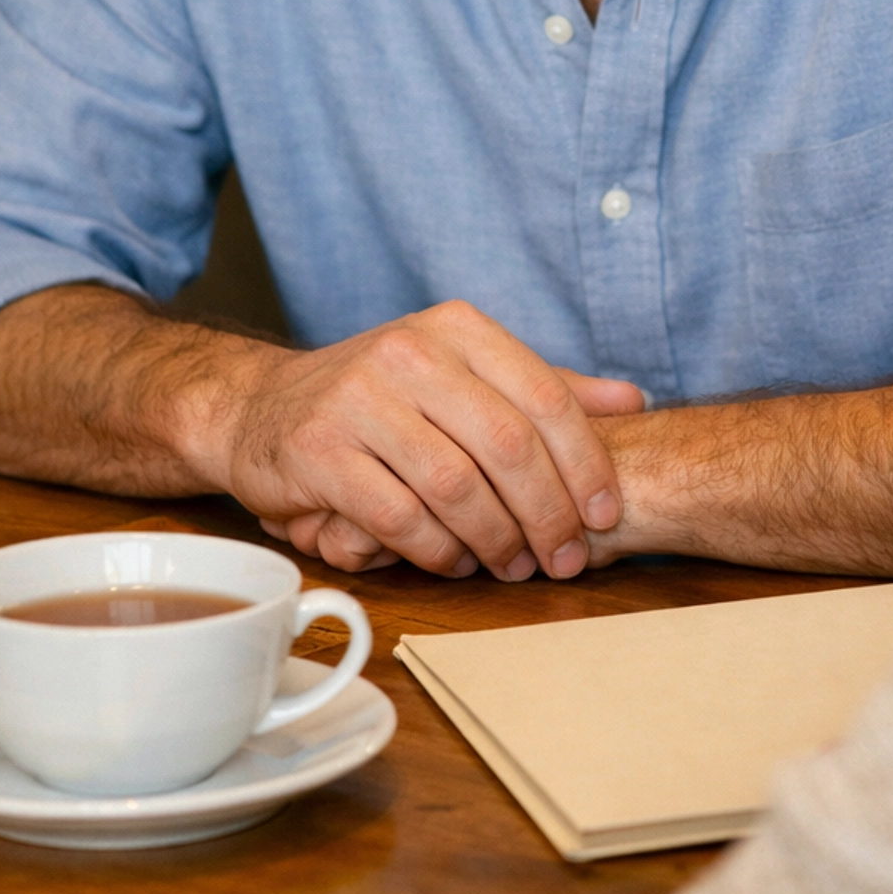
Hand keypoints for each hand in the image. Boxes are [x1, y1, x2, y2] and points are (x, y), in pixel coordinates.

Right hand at [193, 299, 644, 578]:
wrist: (259, 408)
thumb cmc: (381, 398)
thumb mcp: (463, 373)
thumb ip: (543, 387)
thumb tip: (633, 401)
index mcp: (456, 328)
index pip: (543, 395)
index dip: (585, 462)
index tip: (603, 514)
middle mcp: (409, 352)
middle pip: (507, 445)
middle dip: (547, 513)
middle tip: (563, 557)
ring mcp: (358, 400)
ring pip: (456, 486)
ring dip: (495, 539)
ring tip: (512, 565)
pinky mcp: (319, 452)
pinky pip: (400, 517)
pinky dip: (438, 551)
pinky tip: (455, 562)